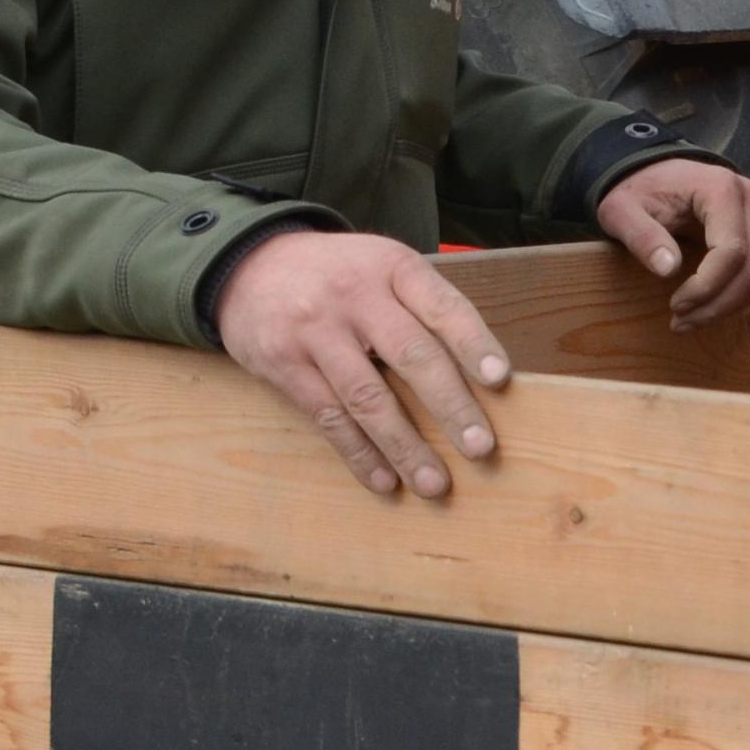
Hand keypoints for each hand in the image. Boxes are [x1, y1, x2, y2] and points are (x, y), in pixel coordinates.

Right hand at [216, 231, 514, 500]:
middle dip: (451, 407)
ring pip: (367, 397)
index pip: (443, 306)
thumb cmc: (340, 276)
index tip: (500, 380)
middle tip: (481, 449)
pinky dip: (359, 453)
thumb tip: (481, 377)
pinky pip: (328, 417)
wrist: (249, 266)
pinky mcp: (283, 365)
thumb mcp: (383, 267)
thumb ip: (424, 308)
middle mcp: (355, 296)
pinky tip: (384, 480)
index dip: (474, 343)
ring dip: (405, 446)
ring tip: (435, 483)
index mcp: (393, 268)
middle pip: (411, 355)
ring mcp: (315, 332)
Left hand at [598, 156, 749, 327]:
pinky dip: (740, 296)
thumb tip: (668, 269)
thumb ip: (642, 237)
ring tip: (692, 319)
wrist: (653, 174)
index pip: (732, 250)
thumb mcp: (622, 211)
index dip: (707, 286)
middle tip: (682, 322)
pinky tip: (710, 305)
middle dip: (719, 303)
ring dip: (731, 305)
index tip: (676, 306)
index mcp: (722, 189)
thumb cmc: (638, 192)